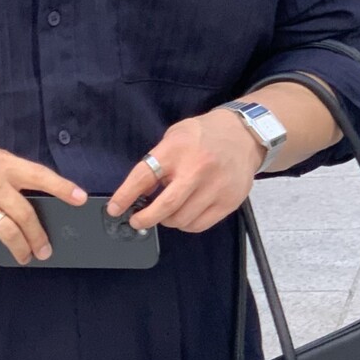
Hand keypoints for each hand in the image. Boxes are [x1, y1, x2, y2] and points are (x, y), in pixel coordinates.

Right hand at [0, 146, 87, 264]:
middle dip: (38, 236)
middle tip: (46, 250)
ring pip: (6, 232)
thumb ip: (9, 178)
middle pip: (24, 214)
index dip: (61, 187)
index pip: (37, 175)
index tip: (80, 199)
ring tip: (25, 256)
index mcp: (0, 164)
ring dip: (19, 247)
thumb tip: (37, 205)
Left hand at [107, 107, 267, 233]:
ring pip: (181, 220)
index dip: (125, 196)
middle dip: (145, 219)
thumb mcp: (174, 137)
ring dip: (167, 221)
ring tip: (166, 212)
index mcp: (177, 150)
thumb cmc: (203, 136)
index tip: (115, 209)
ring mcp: (215, 187)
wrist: (244, 135)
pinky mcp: (228, 201)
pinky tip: (185, 214)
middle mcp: (197, 169)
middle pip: (165, 206)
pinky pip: (199, 225)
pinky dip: (186, 225)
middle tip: (137, 221)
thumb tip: (139, 194)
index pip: (144, 176)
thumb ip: (156, 163)